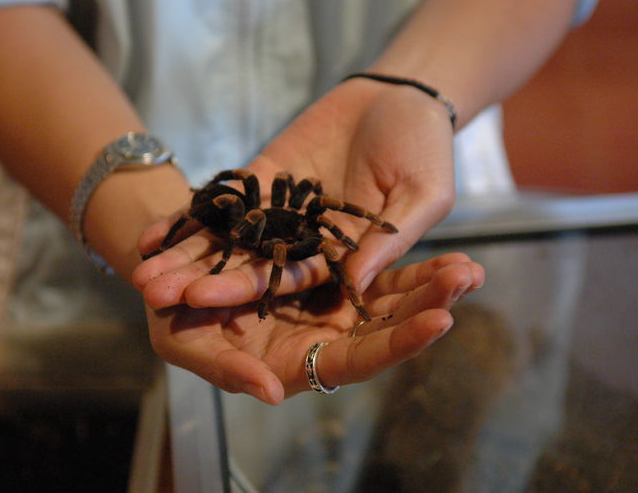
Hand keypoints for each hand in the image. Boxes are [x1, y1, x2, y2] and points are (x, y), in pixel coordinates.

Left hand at [134, 78, 455, 310]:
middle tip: (153, 295)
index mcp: (342, 256)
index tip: (203, 302)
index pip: (291, 280)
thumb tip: (356, 283)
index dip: (247, 289)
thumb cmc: (424, 147)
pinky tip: (154, 233)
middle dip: (201, 280)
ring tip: (140, 273)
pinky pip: (224, 202)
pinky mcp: (263, 180)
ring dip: (186, 256)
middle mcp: (303, 242)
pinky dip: (192, 216)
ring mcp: (279, 212)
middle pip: (247, 267)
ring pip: (228, 241)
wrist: (399, 96)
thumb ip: (386, 239)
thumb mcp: (421, 194)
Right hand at [144, 253, 482, 403]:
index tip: (439, 322)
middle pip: (386, 326)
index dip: (397, 344)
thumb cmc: (171, 323)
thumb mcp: (186, 347)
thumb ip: (229, 370)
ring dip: (428, 282)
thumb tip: (272, 391)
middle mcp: (320, 332)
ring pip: (386, 293)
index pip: (358, 359)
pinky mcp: (324, 264)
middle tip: (469, 280)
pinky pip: (368, 260)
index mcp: (297, 359)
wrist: (166, 273)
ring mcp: (326, 298)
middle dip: (429, 306)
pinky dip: (399, 252)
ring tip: (471, 267)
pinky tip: (440, 247)